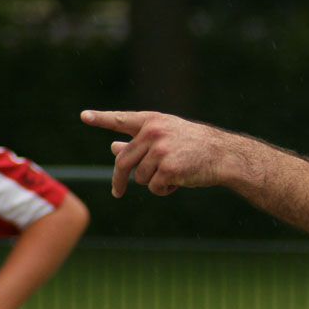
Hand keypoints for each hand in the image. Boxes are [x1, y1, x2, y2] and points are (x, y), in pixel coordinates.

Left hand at [80, 110, 230, 197]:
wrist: (223, 155)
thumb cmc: (195, 146)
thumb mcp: (166, 139)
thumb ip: (139, 143)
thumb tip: (112, 147)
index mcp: (152, 121)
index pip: (122, 120)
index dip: (102, 119)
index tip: (84, 116)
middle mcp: (154, 133)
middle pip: (123, 161)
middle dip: (119, 179)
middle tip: (117, 192)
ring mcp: (161, 150)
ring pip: (139, 177)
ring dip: (153, 182)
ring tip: (174, 174)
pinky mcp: (168, 168)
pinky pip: (153, 187)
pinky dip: (163, 190)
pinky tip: (179, 182)